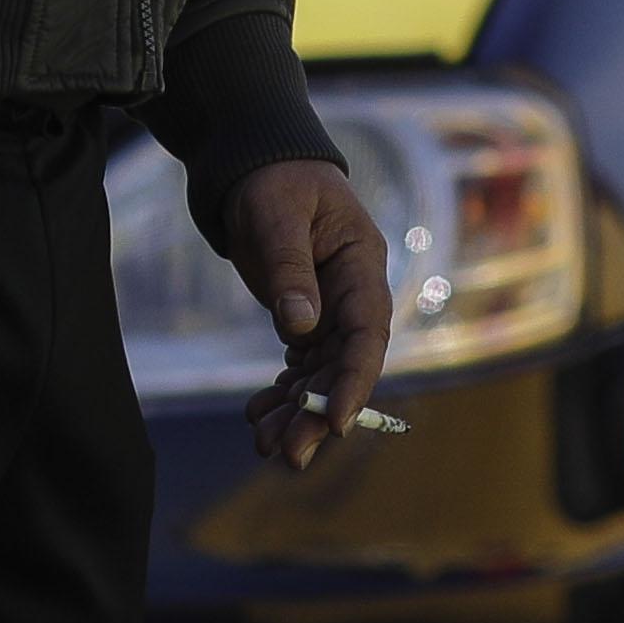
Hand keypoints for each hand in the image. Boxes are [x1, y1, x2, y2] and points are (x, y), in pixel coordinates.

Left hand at [217, 158, 395, 470]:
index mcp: (361, 265)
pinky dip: (282, 394)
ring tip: (264, 446)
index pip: (366, 332)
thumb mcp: (277, 216)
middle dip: (319, 413)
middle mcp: (353, 295)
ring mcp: (331, 310)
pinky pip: (300, 366)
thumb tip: (298, 327)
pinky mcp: (307, 319)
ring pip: (321, 374)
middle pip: (344, 365)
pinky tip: (257, 417)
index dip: (355, 381)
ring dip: (297, 412)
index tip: (337, 423)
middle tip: (289, 455)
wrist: (259, 167)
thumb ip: (290, 269)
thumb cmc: (274, 182)